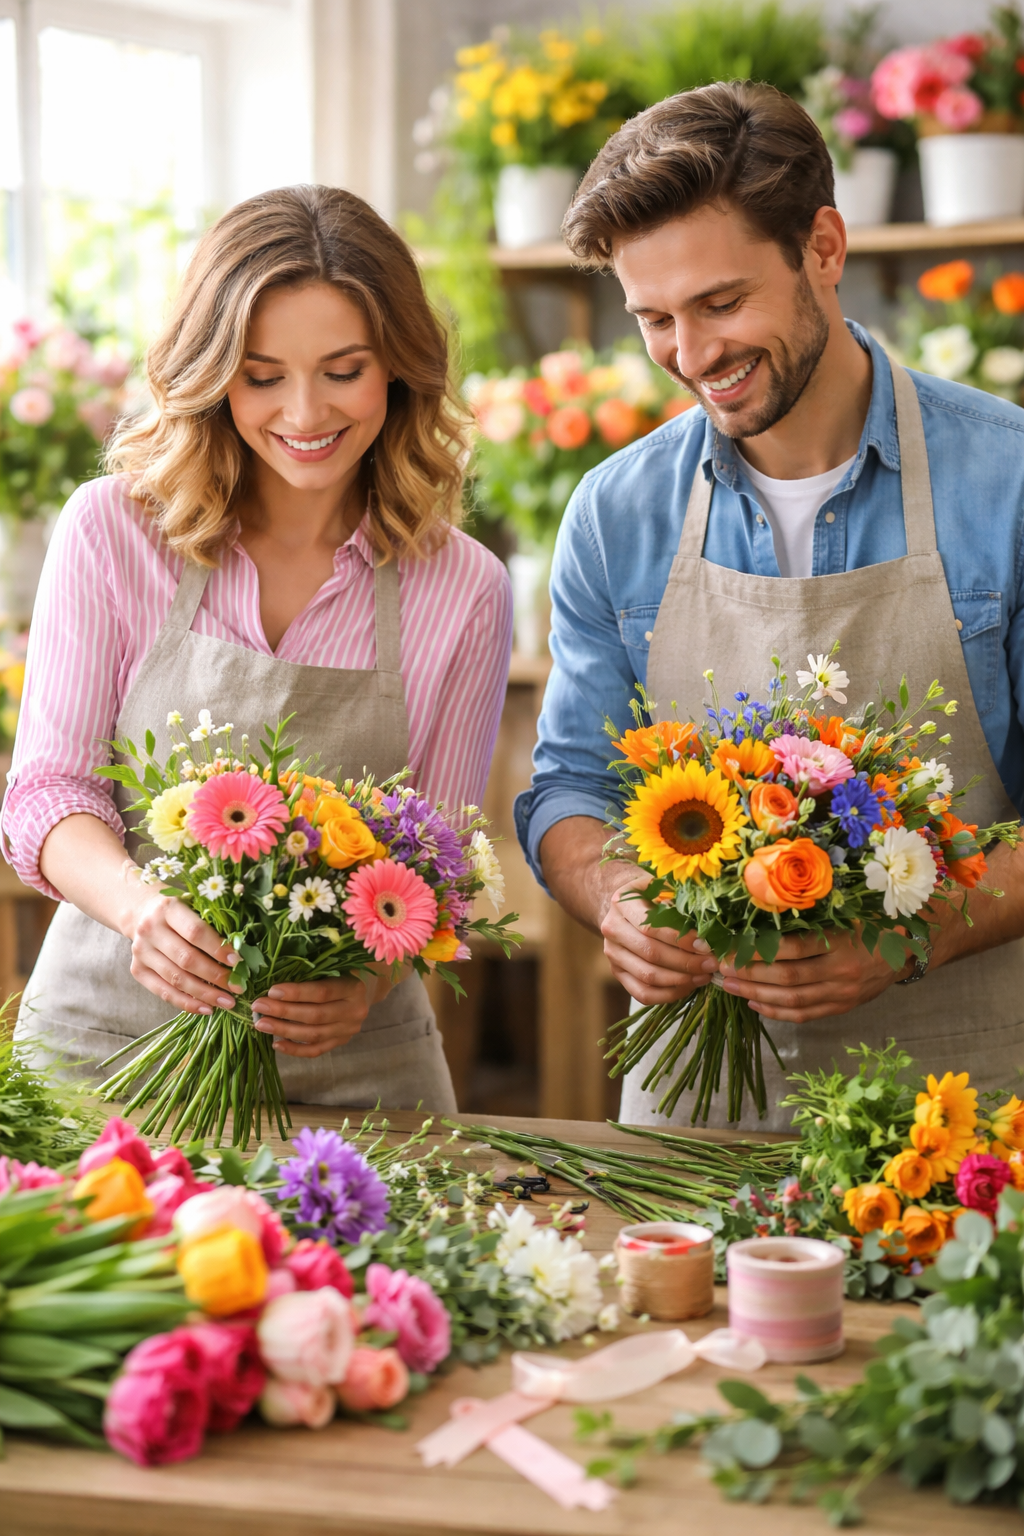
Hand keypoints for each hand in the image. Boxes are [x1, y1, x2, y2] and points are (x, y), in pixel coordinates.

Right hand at [127, 894, 243, 1014]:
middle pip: (186, 959)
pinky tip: (206, 1008)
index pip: (195, 932)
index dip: (217, 949)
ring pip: (176, 979)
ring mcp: (141, 952)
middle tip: (238, 988)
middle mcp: (150, 930)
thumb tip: (244, 950)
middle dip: (215, 976)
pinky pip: (163, 992)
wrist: (140, 913)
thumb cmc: (179, 911)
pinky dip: (186, 1003)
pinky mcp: (137, 970)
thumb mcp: (194, 905)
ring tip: (227, 1002)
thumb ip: (214, 923)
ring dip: (204, 994)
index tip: (238, 962)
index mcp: (168, 909)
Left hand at [251, 977, 371, 1057]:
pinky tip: (276, 1044)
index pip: (322, 992)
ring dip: (284, 1030)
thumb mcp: (332, 968)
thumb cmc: (340, 974)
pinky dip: (295, 1049)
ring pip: (313, 1035)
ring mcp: (348, 1030)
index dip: (296, 993)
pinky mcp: (340, 1042)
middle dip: (284, 1012)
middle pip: (315, 1015)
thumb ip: (310, 973)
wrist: (363, 992)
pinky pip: (316, 1050)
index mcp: (353, 987)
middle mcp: (354, 1011)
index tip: (272, 991)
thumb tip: (273, 984)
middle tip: (259, 1007)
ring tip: (261, 1024)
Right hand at [600, 880, 715, 1004]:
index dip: (681, 939)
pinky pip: (642, 993)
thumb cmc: (650, 894)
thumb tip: (708, 925)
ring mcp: (613, 954)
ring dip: (680, 980)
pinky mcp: (618, 973)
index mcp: (622, 903)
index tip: (706, 945)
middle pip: (650, 953)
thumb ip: (680, 899)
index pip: (652, 927)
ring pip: (647, 976)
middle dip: (686, 962)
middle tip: (711, 964)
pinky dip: (668, 994)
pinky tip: (688, 987)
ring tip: (704, 976)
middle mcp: (613, 930)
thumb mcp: (662, 886)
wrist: (624, 907)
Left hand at [718, 929, 906, 1022]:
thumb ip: (811, 916)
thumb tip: (760, 912)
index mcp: (840, 941)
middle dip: (749, 974)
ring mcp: (842, 993)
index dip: (756, 951)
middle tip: (720, 968)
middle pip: (787, 978)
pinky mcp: (842, 1007)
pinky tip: (754, 1003)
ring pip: (792, 1000)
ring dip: (756, 994)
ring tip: (730, 986)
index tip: (728, 947)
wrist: (906, 950)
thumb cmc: (868, 923)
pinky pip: (805, 1015)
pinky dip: (776, 1012)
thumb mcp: (844, 913)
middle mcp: (841, 970)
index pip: (790, 949)